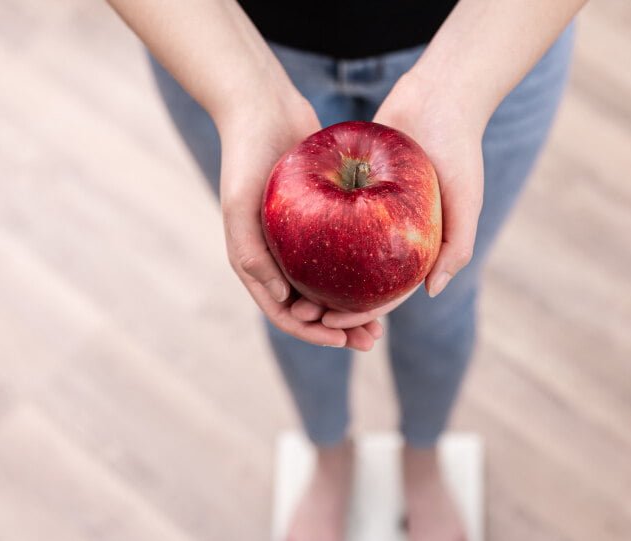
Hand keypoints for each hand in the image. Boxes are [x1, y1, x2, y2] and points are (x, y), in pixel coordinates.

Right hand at [216, 89, 383, 350]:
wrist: (262, 108)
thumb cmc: (244, 158)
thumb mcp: (239, 207)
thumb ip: (251, 255)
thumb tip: (281, 301)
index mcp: (257, 264)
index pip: (285, 314)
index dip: (312, 334)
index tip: (342, 342)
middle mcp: (280, 258)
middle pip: (314, 307)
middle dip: (341, 330)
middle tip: (373, 339)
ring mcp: (302, 240)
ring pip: (333, 284)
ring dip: (356, 306)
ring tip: (386, 319)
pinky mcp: (323, 217)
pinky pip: (347, 251)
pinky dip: (364, 268)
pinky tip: (390, 273)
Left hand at [310, 71, 485, 330]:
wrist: (440, 95)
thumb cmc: (459, 150)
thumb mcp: (466, 200)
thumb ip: (456, 246)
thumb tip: (430, 292)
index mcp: (415, 249)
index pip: (385, 294)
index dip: (361, 314)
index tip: (335, 324)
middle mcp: (388, 235)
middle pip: (353, 281)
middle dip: (329, 304)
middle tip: (301, 313)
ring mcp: (366, 211)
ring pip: (334, 253)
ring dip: (312, 276)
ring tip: (285, 289)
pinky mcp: (346, 185)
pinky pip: (322, 214)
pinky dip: (307, 232)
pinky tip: (281, 246)